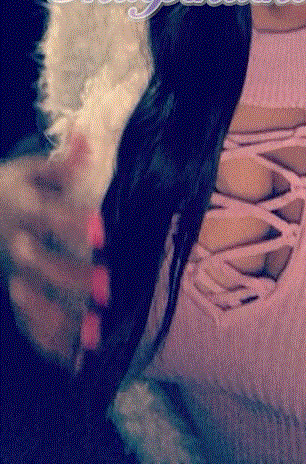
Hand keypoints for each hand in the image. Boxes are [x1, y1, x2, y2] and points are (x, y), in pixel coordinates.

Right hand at [0, 134, 108, 370]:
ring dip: (62, 316)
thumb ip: (61, 164)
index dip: (75, 223)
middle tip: (107, 286)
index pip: (48, 214)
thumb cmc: (3, 189)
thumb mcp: (26, 170)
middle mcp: (13, 241)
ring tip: (95, 330)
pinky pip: (26, 321)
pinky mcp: (10, 293)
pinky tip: (78, 356)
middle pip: (41, 263)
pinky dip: (49, 340)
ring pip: (32, 298)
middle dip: (72, 277)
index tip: (105, 233)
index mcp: (19, 205)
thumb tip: (87, 136)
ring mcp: (8, 271)